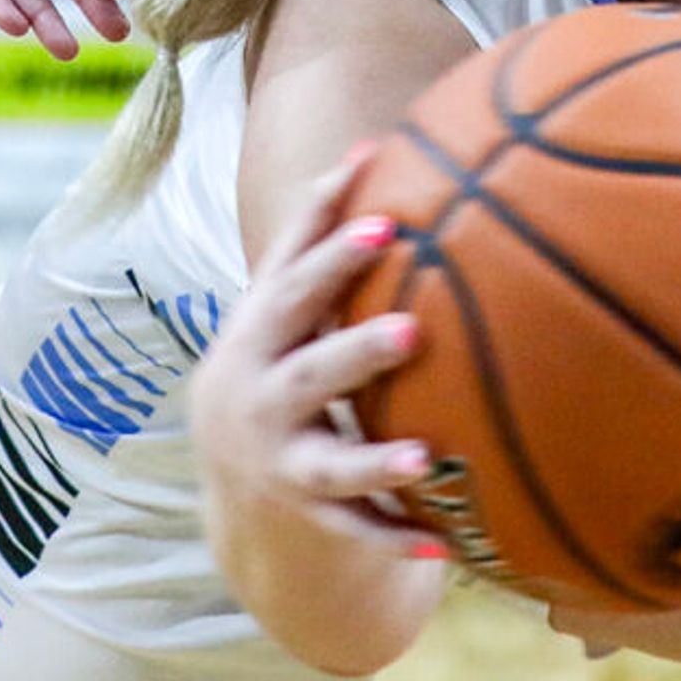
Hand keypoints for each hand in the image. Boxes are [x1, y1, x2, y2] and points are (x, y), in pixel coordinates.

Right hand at [197, 154, 440, 577]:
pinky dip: (395, 535)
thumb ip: (317, 238)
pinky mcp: (305, 515)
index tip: (381, 220)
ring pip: (326, 460)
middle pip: (305, 368)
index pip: (291, 281)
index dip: (330, 249)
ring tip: (420, 455)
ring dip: (373, 459)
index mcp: (257, 332)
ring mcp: (277, 460)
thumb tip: (375, 139)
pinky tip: (447, 541)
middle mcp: (257, 395)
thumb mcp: (281, 307)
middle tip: (412, 329)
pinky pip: (353, 530)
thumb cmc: (276, 362)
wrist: (233, 483)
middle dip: (354, 349)